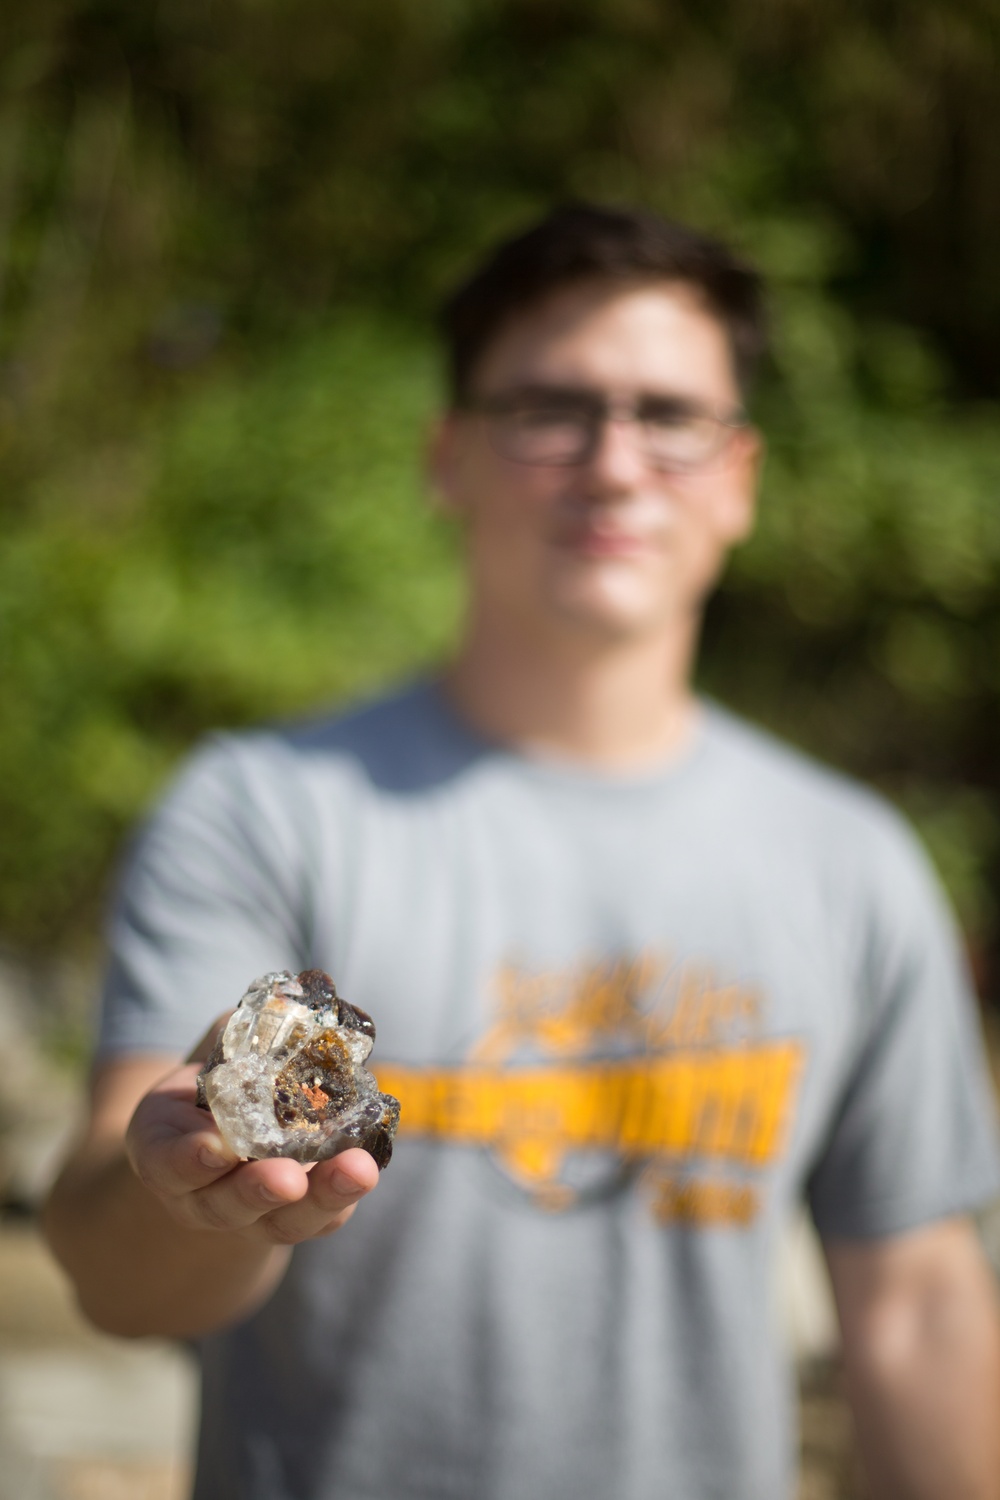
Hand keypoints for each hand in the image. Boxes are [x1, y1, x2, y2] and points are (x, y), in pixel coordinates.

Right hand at [124, 1018, 379, 1245]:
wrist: (228, 1129)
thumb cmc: (217, 1078)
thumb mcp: (214, 1053)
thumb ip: (238, 1035)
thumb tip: (285, 1007)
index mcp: (166, 1150)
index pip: (170, 1164)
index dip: (191, 1160)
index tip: (216, 1149)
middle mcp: (202, 1194)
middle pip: (227, 1205)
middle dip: (259, 1191)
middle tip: (289, 1178)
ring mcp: (251, 1213)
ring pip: (282, 1220)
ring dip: (320, 1197)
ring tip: (355, 1171)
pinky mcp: (298, 1213)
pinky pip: (321, 1216)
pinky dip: (342, 1195)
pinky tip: (365, 1169)